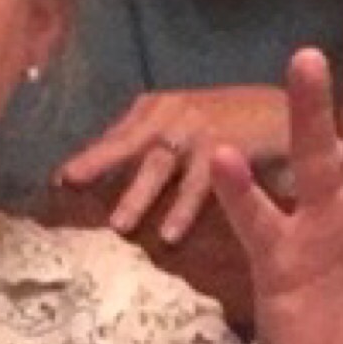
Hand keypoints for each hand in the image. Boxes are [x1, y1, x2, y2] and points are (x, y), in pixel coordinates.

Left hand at [51, 85, 282, 245]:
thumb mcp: (184, 128)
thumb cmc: (229, 126)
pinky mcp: (224, 146)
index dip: (88, 158)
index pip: (114, 136)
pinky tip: (171, 235)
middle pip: (125, 143)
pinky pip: (198, 183)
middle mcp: (170, 112)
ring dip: (138, 195)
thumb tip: (102, 176)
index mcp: (155, 108)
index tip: (58, 182)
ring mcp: (197, 127)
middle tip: (67, 185)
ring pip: (158, 164)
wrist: (285, 113)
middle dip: (95, 163)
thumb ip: (149, 146)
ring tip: (118, 227)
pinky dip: (183, 208)